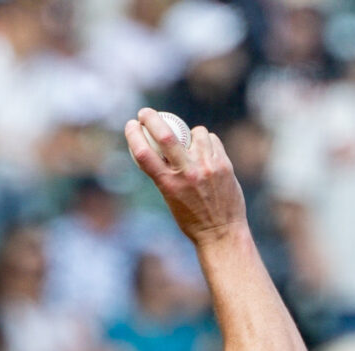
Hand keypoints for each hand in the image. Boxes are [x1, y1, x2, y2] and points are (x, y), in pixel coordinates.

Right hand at [124, 109, 245, 244]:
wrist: (221, 233)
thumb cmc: (192, 219)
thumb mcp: (170, 198)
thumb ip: (165, 174)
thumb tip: (157, 148)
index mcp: (168, 185)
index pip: (143, 153)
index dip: (133, 134)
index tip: (130, 125)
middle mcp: (186, 173)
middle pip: (165, 134)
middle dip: (151, 118)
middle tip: (145, 113)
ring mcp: (207, 167)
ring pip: (196, 132)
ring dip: (191, 134)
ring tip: (192, 145)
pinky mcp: (224, 164)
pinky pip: (212, 140)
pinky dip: (207, 142)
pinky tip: (207, 152)